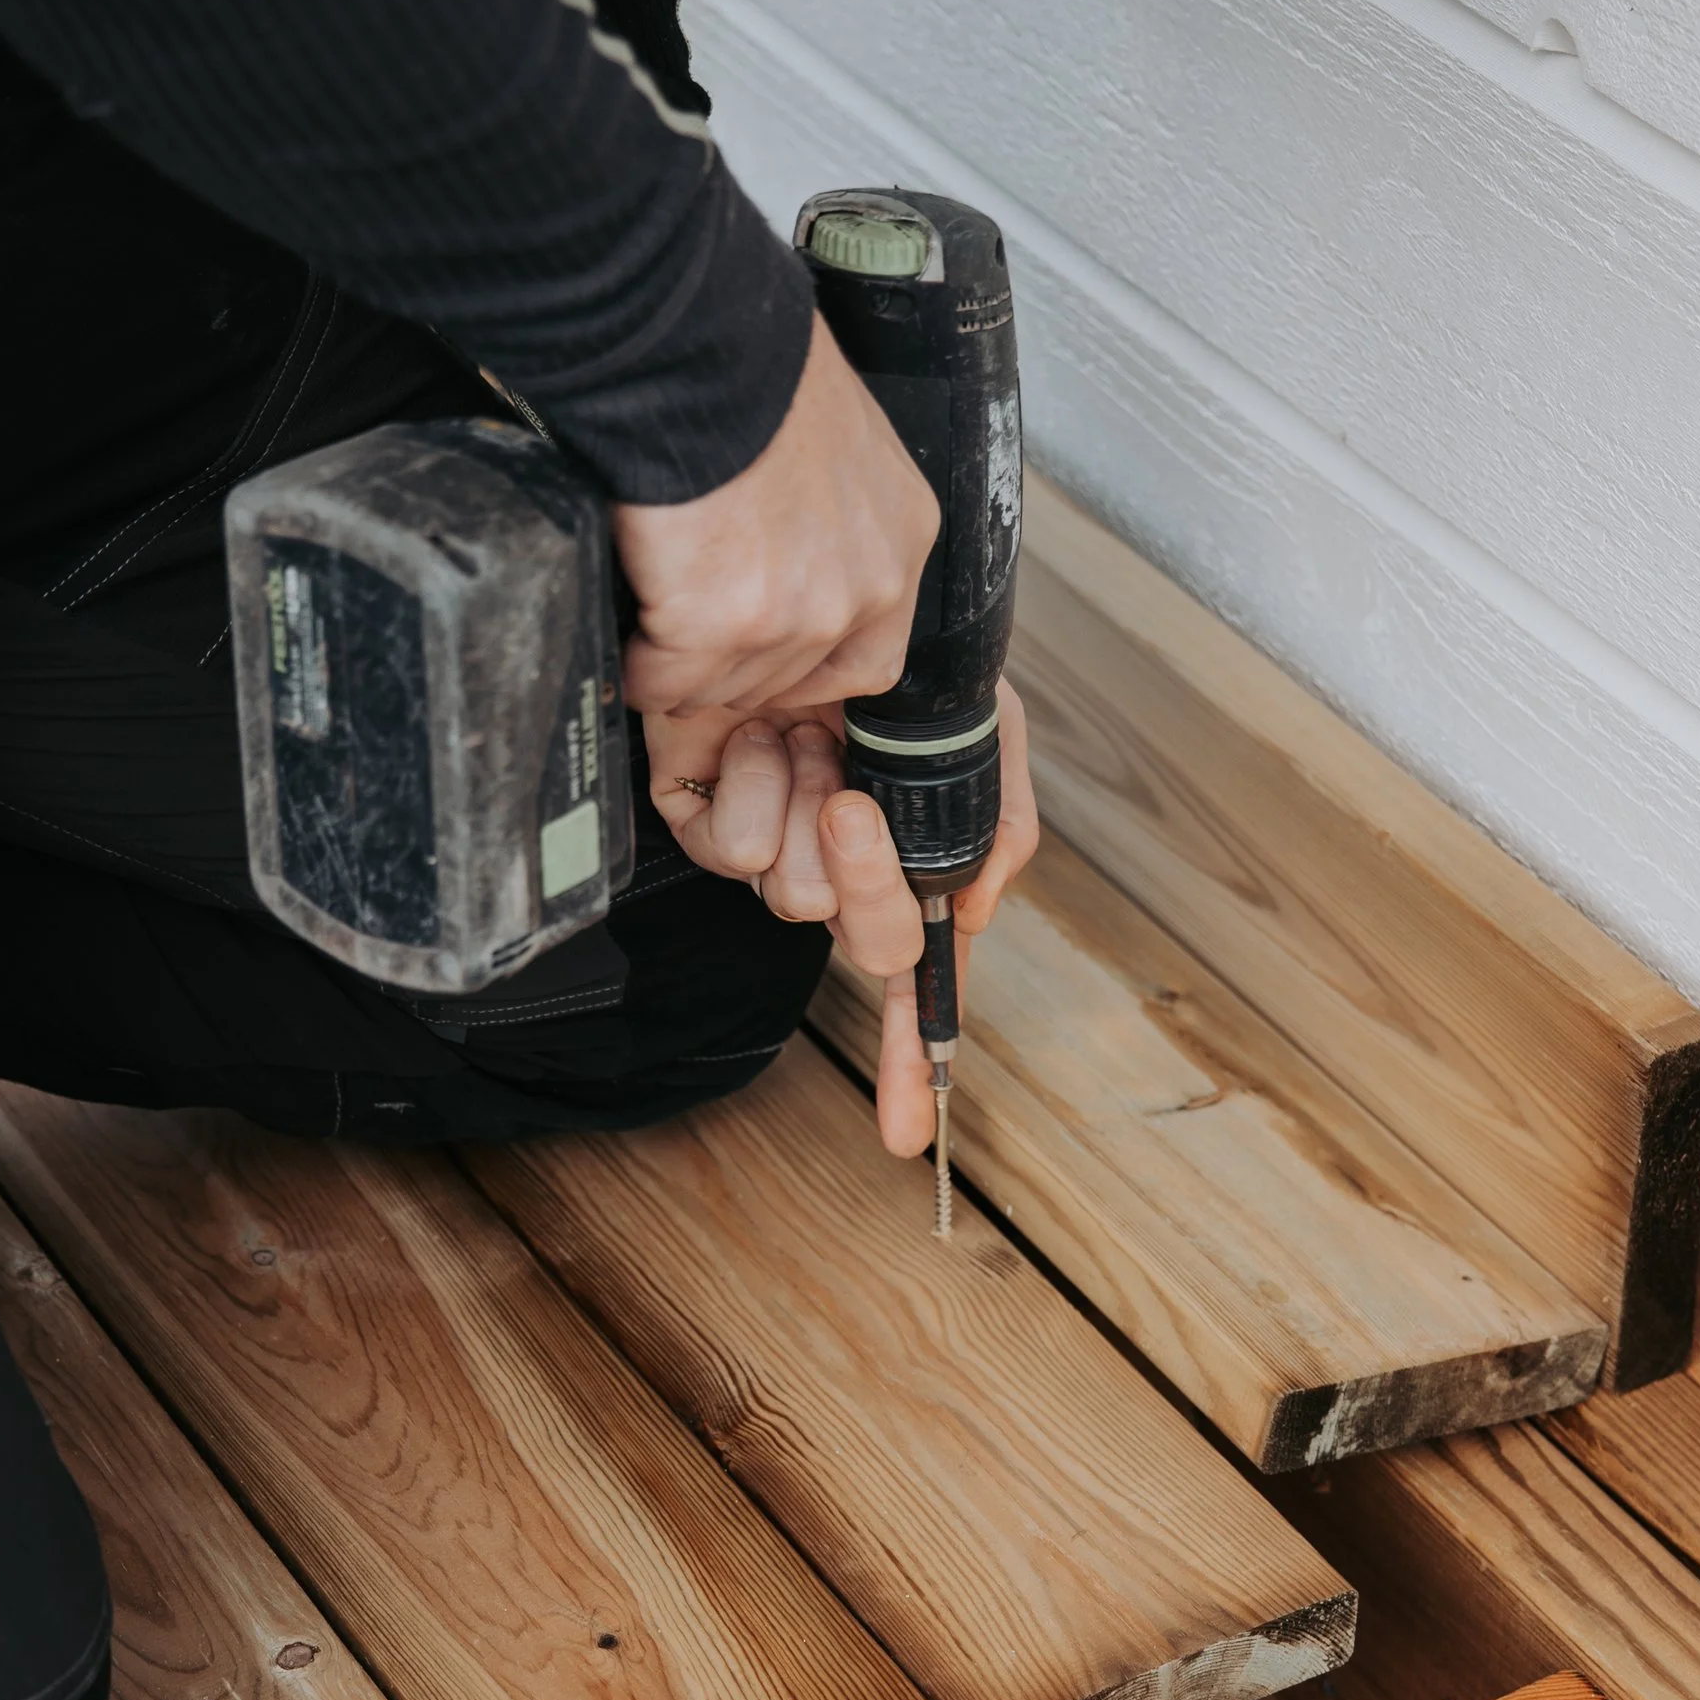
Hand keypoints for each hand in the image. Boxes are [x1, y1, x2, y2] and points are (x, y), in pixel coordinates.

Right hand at [615, 311, 938, 719]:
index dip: (807, 667)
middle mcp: (864, 585)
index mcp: (901, 535)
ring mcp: (798, 613)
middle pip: (791, 678)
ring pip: (726, 687)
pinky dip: (637, 670)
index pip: (872, 655)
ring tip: (649, 635)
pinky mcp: (721, 623)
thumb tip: (779, 543)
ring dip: (681, 671)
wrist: (700, 345)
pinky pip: (664, 681)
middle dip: (735, 668)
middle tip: (689, 646)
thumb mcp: (837, 435)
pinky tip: (625, 639)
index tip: (764, 657)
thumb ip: (825, 508)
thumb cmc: (753, 364)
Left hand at [646, 682, 1039, 1155]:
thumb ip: (1000, 828)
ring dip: (811, 805)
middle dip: (868, 878)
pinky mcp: (699, 807)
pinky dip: (752, 785)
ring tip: (812, 730)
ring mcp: (769, 834)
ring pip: (795, 894)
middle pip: (867, 937)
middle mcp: (836, 856)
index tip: (908, 1132)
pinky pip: (729, 848)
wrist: (806, 567)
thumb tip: (969, 919)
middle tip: (854, 806)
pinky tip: (758, 729)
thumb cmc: (903, 641)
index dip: (909, 1054)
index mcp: (903, 854)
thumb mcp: (981, 728)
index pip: (915, 969)